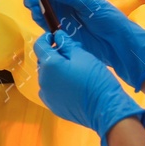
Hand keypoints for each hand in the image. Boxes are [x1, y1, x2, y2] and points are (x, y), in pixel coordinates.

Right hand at [13, 0, 144, 90]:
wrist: (115, 43)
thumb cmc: (106, 17)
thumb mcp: (87, 0)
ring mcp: (58, 13)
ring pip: (37, 3)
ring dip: (31, 0)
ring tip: (32, 1)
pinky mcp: (57, 28)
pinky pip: (41, 19)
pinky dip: (35, 15)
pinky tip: (36, 13)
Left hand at [33, 29, 144, 145]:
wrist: (104, 109)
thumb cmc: (95, 79)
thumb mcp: (82, 56)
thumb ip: (67, 44)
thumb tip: (57, 36)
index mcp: (49, 65)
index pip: (39, 46)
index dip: (46, 39)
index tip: (56, 37)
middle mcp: (43, 80)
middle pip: (43, 61)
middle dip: (54, 55)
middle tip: (72, 54)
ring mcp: (46, 94)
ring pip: (47, 76)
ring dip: (55, 70)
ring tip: (74, 70)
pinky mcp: (52, 105)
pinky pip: (50, 89)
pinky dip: (57, 83)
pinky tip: (71, 85)